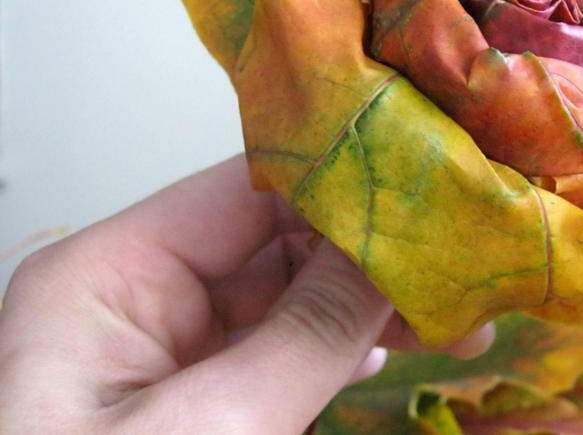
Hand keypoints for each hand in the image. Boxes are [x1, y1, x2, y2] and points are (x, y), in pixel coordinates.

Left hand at [0, 156, 492, 433]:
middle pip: (276, 242)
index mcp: (108, 275)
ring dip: (370, 308)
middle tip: (459, 275)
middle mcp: (136, 298)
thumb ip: (309, 333)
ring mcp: (166, 352)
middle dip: (372, 257)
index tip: (431, 198)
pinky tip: (388, 353)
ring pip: (288, 298)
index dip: (344, 186)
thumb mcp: (213, 428)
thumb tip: (394, 253)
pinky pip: (277, 351)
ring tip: (453, 322)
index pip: (246, 190)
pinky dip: (338, 351)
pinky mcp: (194, 400)